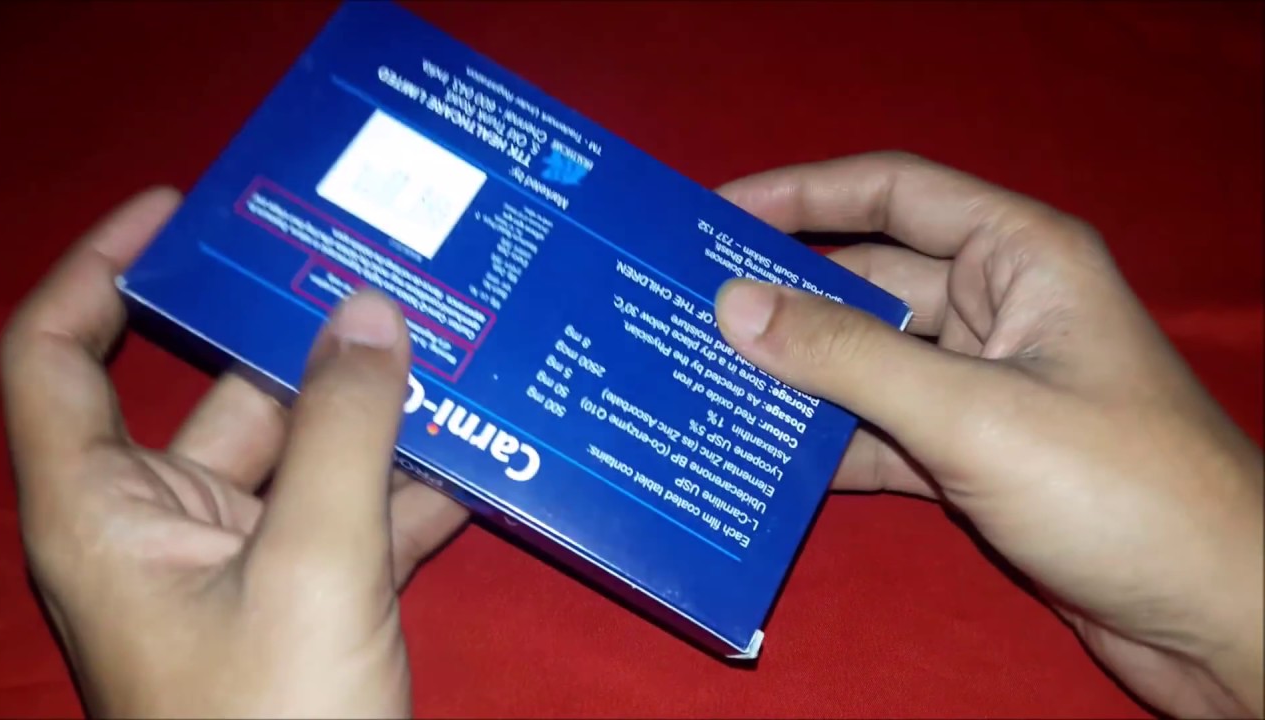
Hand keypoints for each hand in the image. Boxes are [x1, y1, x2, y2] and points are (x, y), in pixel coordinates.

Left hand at [0, 187, 468, 717]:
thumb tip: (372, 309)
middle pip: (223, 394)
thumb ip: (348, 432)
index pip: (58, 355)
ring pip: (306, 456)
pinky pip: (354, 517)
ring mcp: (240, 565)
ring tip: (459, 353)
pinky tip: (485, 460)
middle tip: (389, 269)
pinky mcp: (306, 600)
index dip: (104, 268)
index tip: (185, 209)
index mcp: (107, 510)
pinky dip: (410, 490)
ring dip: (378, 416)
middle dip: (306, 339)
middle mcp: (164, 525)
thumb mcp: (316, 568)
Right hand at [713, 153, 1262, 717]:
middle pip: (870, 283)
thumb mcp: (972, 414)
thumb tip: (731, 306)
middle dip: (783, 298)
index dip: (800, 194)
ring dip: (798, 378)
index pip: (892, 193)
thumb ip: (848, 359)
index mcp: (1019, 256)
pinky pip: (883, 434)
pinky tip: (761, 459)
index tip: (711, 213)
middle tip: (682, 309)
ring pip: (869, 364)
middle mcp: (999, 308)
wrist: (1216, 616)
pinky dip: (830, 447)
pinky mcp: (975, 458)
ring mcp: (986, 387)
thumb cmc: (1116, 490)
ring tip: (700, 381)